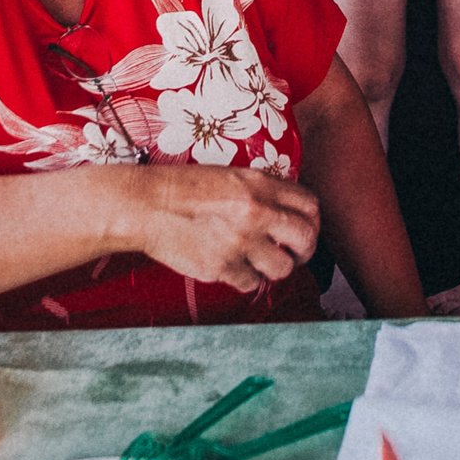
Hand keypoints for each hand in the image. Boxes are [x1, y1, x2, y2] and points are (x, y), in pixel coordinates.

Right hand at [122, 165, 321, 292]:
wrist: (147, 205)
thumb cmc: (183, 188)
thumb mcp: (229, 176)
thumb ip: (261, 191)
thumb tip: (286, 210)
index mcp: (259, 185)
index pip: (309, 205)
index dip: (312, 221)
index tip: (306, 229)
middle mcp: (255, 212)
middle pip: (306, 238)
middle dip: (305, 250)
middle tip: (295, 253)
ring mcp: (239, 242)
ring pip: (282, 268)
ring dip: (275, 268)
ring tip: (263, 263)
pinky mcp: (222, 267)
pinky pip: (250, 283)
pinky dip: (245, 278)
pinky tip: (234, 267)